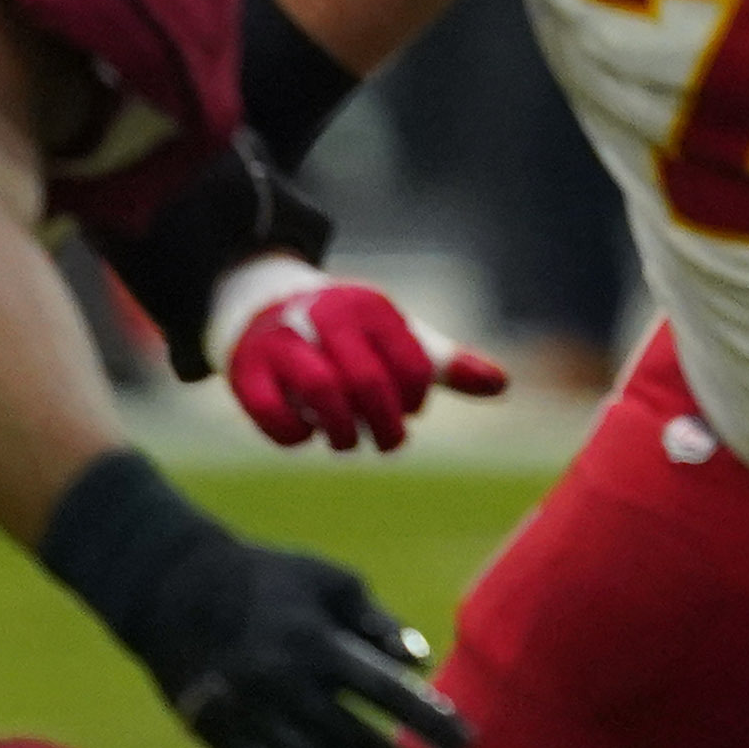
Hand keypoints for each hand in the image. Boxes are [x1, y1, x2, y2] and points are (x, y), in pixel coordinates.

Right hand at [76, 504, 465, 747]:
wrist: (174, 591)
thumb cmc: (270, 579)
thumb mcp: (330, 582)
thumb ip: (378, 622)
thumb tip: (422, 660)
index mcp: (313, 640)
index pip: (384, 688)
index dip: (427, 719)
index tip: (465, 744)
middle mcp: (281, 683)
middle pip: (345, 738)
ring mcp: (249, 714)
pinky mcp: (222, 736)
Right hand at [219, 264, 505, 453]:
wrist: (262, 304)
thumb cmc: (347, 334)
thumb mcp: (395, 339)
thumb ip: (443, 364)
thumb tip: (502, 384)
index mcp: (372, 307)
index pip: (413, 364)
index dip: (416, 399)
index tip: (409, 409)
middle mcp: (328, 315)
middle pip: (368, 382)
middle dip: (384, 425)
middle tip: (388, 442)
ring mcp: (283, 340)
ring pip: (322, 392)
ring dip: (342, 431)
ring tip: (347, 441)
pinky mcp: (245, 368)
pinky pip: (272, 412)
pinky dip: (295, 435)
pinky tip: (306, 436)